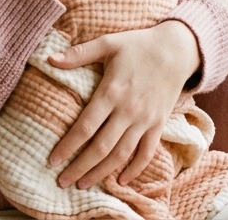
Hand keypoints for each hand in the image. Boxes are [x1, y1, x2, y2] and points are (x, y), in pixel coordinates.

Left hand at [46, 19, 201, 188]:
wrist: (177, 49)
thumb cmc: (138, 45)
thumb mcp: (108, 42)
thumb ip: (79, 53)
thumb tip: (49, 59)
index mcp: (111, 91)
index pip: (85, 127)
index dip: (67, 146)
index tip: (52, 160)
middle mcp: (128, 110)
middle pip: (101, 147)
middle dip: (80, 167)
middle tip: (63, 182)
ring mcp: (145, 120)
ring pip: (121, 154)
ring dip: (102, 172)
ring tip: (84, 184)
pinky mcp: (159, 124)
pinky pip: (147, 152)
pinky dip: (135, 169)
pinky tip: (121, 180)